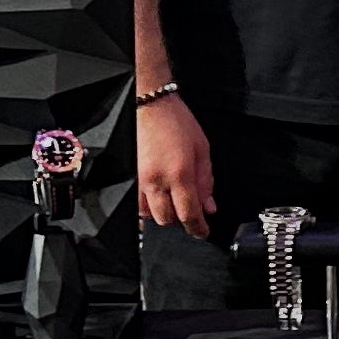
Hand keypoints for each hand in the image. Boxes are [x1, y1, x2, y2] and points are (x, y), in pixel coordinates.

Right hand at [137, 93, 212, 234]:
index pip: (188, 214)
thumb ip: (206, 182)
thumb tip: (209, 207)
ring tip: (174, 200)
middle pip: (167, 219)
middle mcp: (156, 181)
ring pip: (149, 215)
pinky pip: (137, 203)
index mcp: (178, 174)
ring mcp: (139, 180)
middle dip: (181, 220)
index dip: (198, 228)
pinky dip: (148, 206)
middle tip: (190, 211)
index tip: (203, 232)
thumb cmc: (176, 122)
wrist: (150, 106)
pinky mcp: (130, 177)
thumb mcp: (202, 150)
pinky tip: (158, 196)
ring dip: (164, 213)